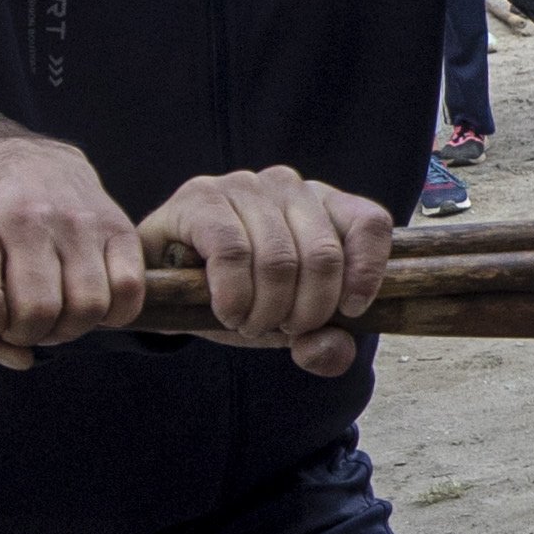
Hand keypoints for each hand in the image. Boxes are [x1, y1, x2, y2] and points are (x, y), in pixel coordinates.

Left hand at [0, 130, 147, 371]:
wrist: (35, 166)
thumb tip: (20, 361)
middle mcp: (29, 217)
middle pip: (35, 312)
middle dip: (29, 334)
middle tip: (26, 321)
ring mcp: (78, 221)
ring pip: (85, 308)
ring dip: (70, 328)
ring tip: (59, 313)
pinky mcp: (119, 227)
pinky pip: (128, 293)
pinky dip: (114, 314)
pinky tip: (95, 303)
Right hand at [140, 164, 391, 374]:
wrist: (164, 283)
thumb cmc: (240, 296)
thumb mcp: (289, 326)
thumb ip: (323, 345)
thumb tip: (329, 348)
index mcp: (322, 205)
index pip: (369, 223)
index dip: (366, 274)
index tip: (348, 313)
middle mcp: (288, 185)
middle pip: (323, 254)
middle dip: (306, 311)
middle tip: (279, 329)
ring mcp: (244, 186)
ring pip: (278, 258)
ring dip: (264, 311)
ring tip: (247, 323)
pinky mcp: (200, 198)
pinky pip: (232, 251)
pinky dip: (234, 296)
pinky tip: (227, 312)